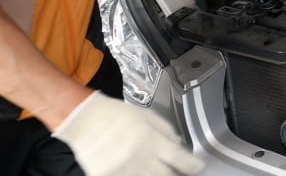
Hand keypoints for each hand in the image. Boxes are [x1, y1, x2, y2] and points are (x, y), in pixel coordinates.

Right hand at [52, 92, 203, 175]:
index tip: (198, 168)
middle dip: (176, 175)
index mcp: (154, 141)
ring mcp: (123, 170)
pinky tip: (137, 172)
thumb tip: (180, 146)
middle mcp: (141, 158)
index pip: (182, 160)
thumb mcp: (149, 117)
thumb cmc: (118, 116)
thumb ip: (168, 132)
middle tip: (178, 171)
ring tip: (158, 170)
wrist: (86, 120)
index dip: (194, 167)